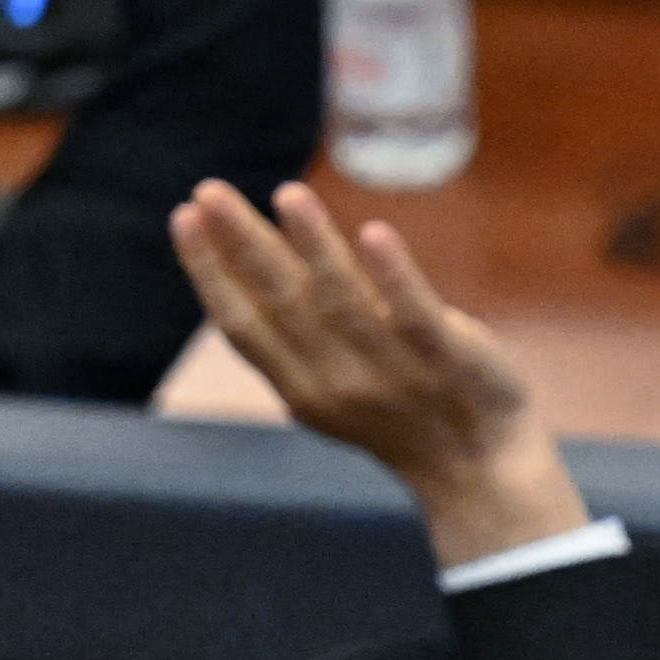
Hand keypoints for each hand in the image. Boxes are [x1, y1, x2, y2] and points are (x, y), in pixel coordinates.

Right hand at [173, 181, 580, 562]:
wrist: (475, 470)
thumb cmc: (395, 415)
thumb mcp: (328, 389)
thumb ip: (292, 337)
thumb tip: (244, 262)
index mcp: (300, 388)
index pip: (242, 325)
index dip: (209, 271)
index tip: (183, 217)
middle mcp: (337, 380)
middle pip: (282, 302)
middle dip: (242, 244)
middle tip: (209, 189)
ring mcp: (393, 369)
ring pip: (344, 301)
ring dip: (314, 245)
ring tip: (287, 195)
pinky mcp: (448, 357)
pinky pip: (416, 313)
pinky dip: (393, 275)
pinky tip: (374, 233)